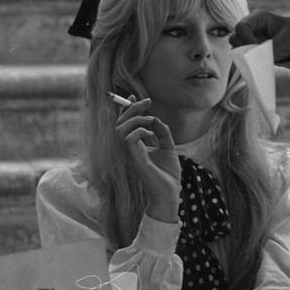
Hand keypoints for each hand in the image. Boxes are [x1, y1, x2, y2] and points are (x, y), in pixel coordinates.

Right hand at [115, 97, 180, 222]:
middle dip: (132, 109)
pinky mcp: (135, 159)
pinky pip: (128, 138)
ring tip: (151, 120)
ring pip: (120, 128)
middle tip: (147, 102)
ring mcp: (130, 154)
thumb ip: (162, 132)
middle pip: (120, 123)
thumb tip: (156, 119)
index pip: (125, 124)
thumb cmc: (168, 174)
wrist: (170, 192)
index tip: (135, 97)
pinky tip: (151, 135)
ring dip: (135, 119)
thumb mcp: (168, 147)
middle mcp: (130, 149)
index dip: (127, 109)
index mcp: (136, 146)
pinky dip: (140, 130)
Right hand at [230, 10, 289, 62]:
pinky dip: (247, 60)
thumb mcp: (287, 39)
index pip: (242, 27)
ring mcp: (248, 37)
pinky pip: (241, 55)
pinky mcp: (249, 47)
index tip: (257, 49)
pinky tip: (257, 63)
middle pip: (235, 37)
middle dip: (244, 48)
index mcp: (258, 17)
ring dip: (244, 55)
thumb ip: (273, 47)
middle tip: (257, 56)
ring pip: (236, 47)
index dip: (246, 39)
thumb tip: (259, 57)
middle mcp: (250, 26)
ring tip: (258, 60)